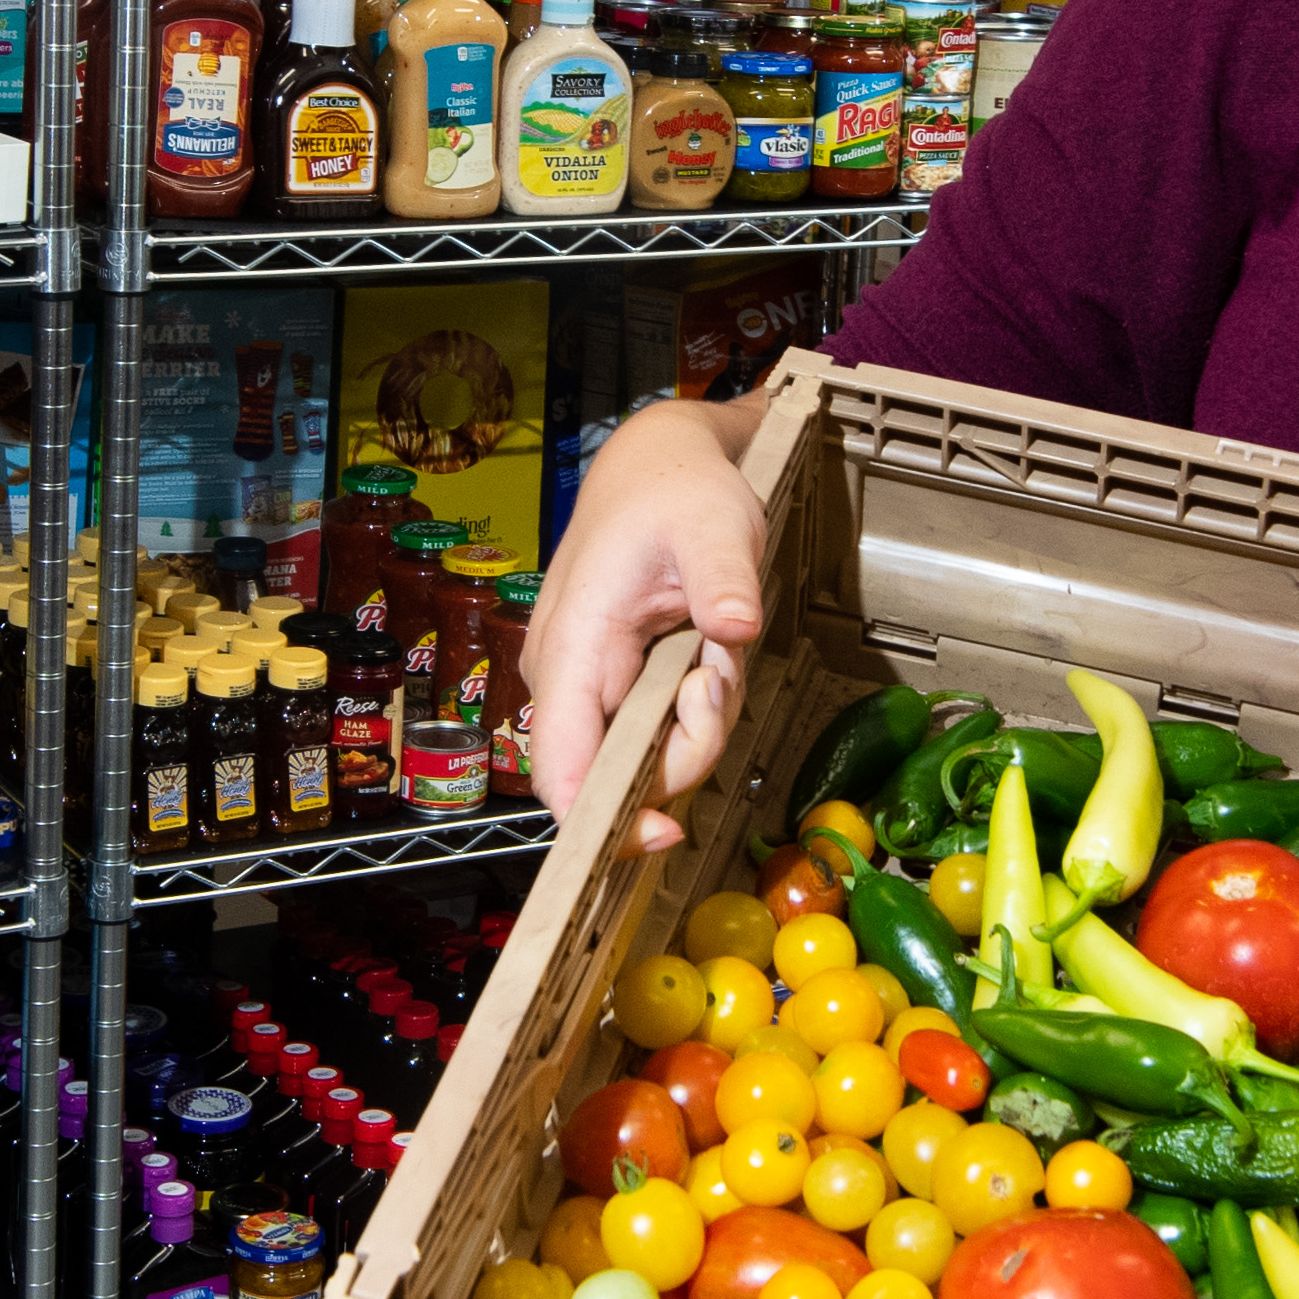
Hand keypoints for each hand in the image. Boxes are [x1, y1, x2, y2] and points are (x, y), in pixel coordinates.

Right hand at [522, 390, 772, 853]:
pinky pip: (657, 734)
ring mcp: (587, 688)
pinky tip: (705, 658)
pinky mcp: (613, 690)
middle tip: (717, 669)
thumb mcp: (713, 523)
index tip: (663, 833)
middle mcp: (566, 679)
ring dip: (700, 721)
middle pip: (621, 774)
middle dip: (689, 743)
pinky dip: (696, 709)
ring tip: (713, 648)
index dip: (604, 821)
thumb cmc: (672, 490)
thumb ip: (724, 578)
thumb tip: (736, 627)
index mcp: (572, 645)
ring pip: (647, 758)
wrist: (658, 466)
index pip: (562, 767)